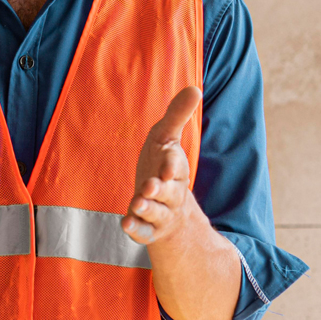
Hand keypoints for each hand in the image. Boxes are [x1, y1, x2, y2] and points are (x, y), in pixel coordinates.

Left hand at [122, 87, 203, 245]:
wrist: (168, 206)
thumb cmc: (163, 165)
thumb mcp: (166, 139)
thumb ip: (177, 116)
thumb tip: (195, 88)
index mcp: (175, 169)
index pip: (175, 166)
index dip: (171, 166)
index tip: (166, 167)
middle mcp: (171, 192)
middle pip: (169, 192)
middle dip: (160, 190)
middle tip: (150, 186)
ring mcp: (160, 212)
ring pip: (156, 212)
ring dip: (147, 208)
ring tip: (136, 204)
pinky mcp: (148, 228)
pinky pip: (144, 231)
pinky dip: (136, 228)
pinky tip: (125, 224)